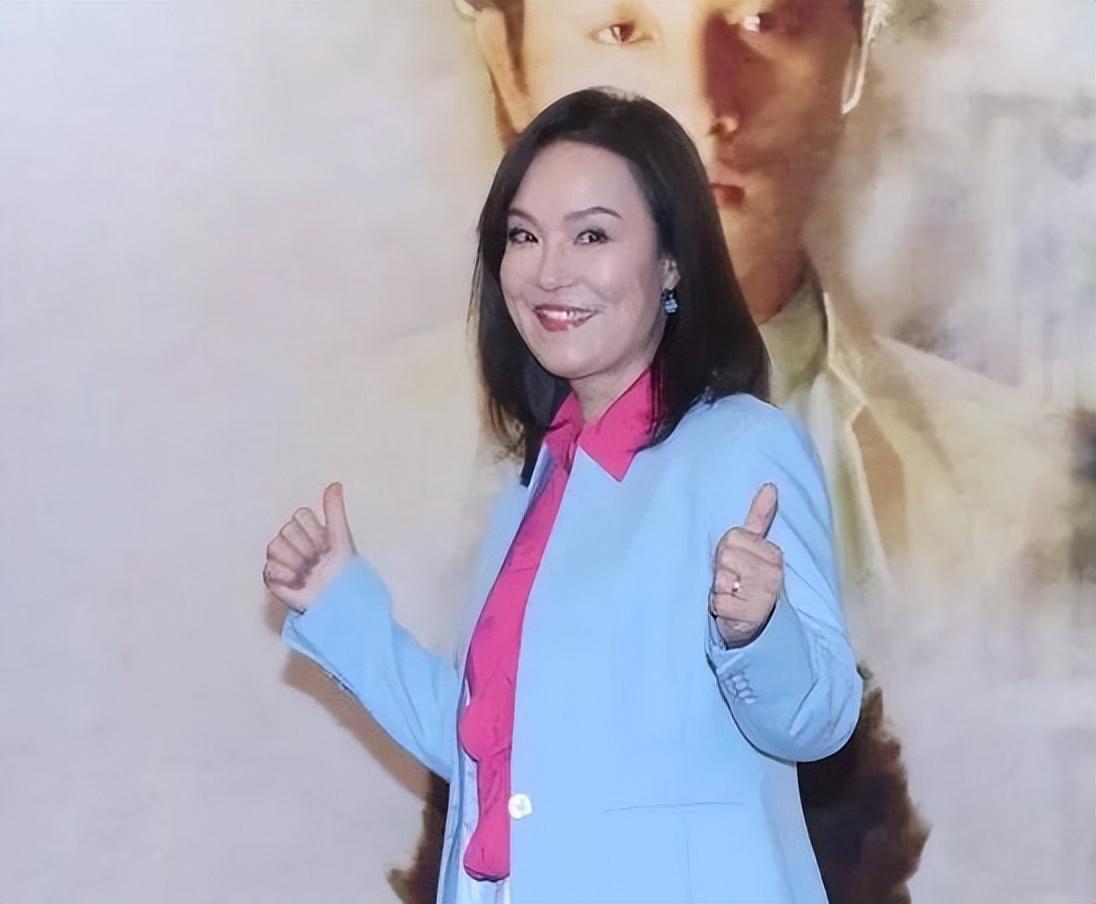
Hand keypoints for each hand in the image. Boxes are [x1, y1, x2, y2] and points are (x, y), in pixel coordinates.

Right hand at [263, 481, 356, 612]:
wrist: (338, 598)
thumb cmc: (342, 569)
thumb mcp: (341, 536)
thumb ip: (335, 510)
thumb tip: (335, 485)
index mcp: (305, 528)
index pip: (300, 516)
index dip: (315, 532)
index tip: (327, 544)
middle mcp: (289, 539)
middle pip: (288, 530)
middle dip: (307, 548)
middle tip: (319, 561)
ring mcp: (279, 557)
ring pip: (276, 547)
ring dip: (297, 563)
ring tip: (309, 572)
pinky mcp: (272, 576)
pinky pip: (271, 569)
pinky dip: (288, 577)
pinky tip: (300, 582)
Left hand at [709, 482, 782, 647]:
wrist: (759, 627)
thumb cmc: (750, 583)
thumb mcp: (757, 549)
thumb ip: (760, 517)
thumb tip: (769, 486)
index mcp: (773, 554)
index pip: (732, 537)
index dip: (726, 552)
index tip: (737, 565)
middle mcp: (772, 573)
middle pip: (724, 555)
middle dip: (722, 570)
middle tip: (734, 583)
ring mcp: (762, 596)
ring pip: (720, 578)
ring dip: (719, 589)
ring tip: (733, 596)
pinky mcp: (747, 615)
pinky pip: (717, 601)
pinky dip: (718, 607)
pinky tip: (730, 611)